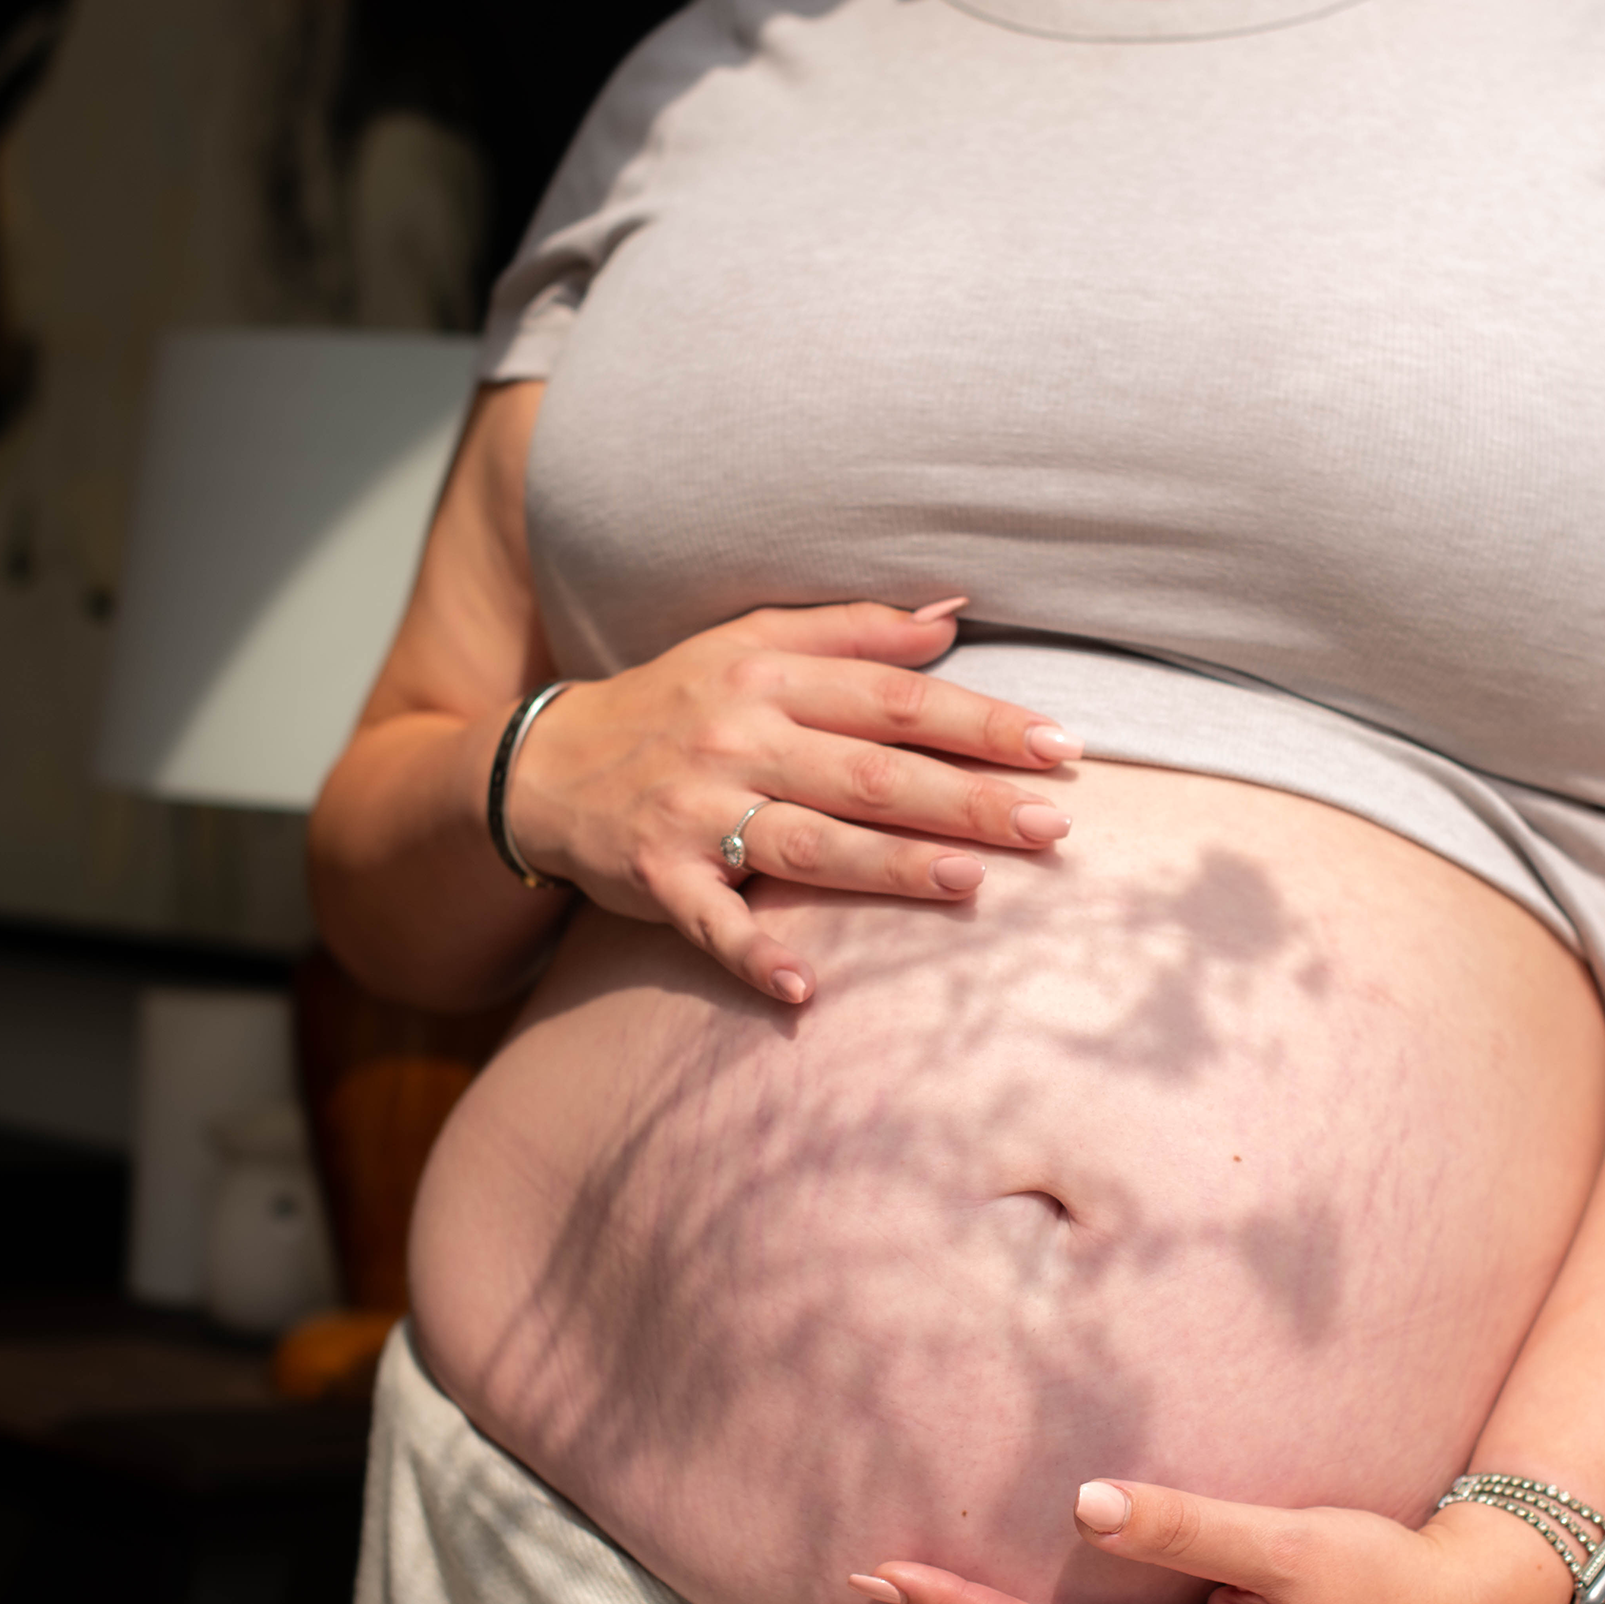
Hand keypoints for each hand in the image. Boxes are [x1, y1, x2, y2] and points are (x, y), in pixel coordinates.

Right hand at [504, 598, 1081, 1001]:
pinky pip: (711, 922)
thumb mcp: (749, 644)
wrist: (545, 766)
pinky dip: (753, 954)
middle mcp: (738, 740)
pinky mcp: (659, 878)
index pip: (894, 700)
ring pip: (808, 842)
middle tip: (1050, 825)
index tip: (1059, 746)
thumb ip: (851, 631)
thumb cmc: (673, 703)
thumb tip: (952, 616)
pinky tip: (804, 987)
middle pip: (869, 772)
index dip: (980, 723)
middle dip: (964, 799)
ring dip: (889, 866)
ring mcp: (697, 813)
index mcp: (769, 679)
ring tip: (969, 883)